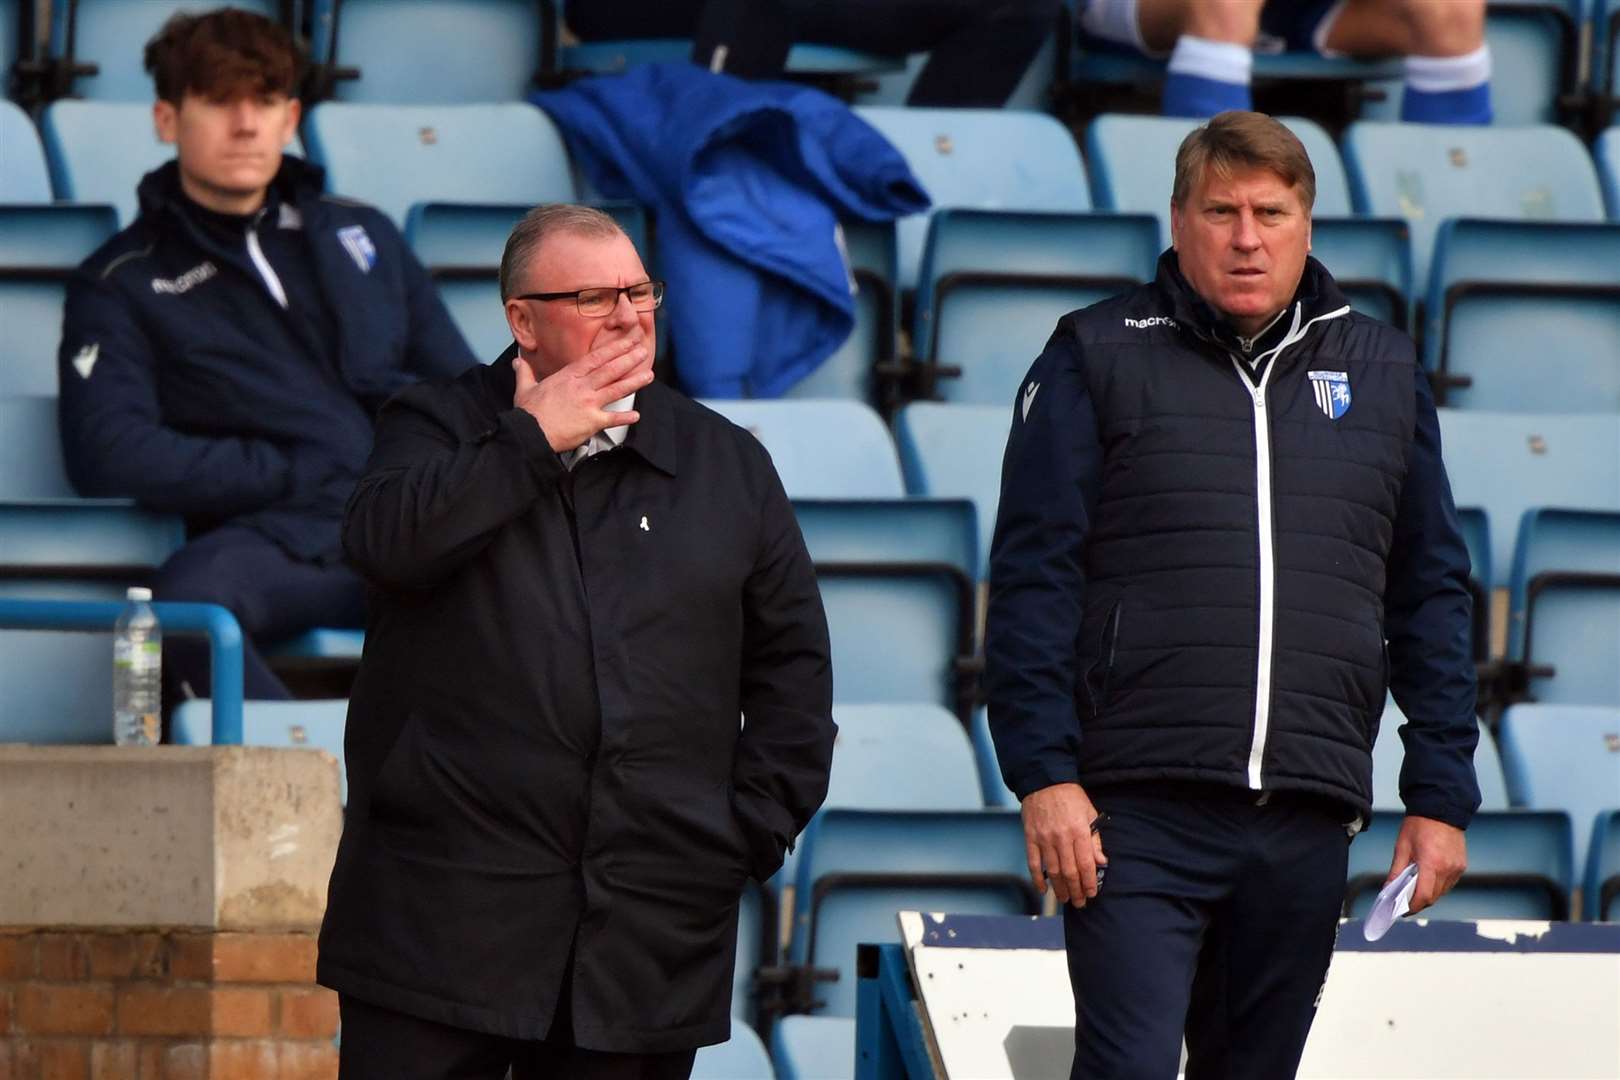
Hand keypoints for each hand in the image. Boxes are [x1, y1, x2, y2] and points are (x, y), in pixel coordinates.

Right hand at [513, 338, 652, 452]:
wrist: (529, 434)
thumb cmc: (528, 413)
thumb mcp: (524, 389)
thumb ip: (524, 373)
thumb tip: (517, 362)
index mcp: (568, 376)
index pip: (595, 358)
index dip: (613, 349)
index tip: (627, 342)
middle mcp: (581, 387)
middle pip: (610, 370)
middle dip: (628, 359)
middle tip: (643, 352)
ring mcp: (589, 404)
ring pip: (616, 389)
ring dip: (634, 382)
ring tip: (649, 375)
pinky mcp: (592, 422)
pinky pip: (613, 419)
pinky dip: (625, 417)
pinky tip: (636, 415)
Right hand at [1021, 782, 1106, 908]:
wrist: (1045, 781)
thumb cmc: (1071, 797)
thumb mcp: (1090, 813)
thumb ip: (1095, 839)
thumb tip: (1102, 862)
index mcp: (1079, 831)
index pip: (1086, 864)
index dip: (1089, 883)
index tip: (1092, 894)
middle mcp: (1061, 837)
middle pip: (1069, 871)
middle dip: (1076, 891)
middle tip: (1080, 903)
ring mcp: (1044, 838)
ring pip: (1052, 871)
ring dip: (1059, 889)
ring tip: (1065, 899)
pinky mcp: (1030, 838)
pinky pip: (1033, 863)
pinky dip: (1037, 879)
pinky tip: (1043, 890)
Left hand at [1386, 815, 1466, 914]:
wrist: (1440, 808)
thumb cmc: (1418, 825)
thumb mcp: (1401, 847)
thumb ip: (1396, 872)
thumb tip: (1387, 890)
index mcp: (1431, 864)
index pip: (1423, 896)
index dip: (1412, 907)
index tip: (1401, 910)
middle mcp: (1447, 869)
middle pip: (1433, 897)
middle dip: (1418, 902)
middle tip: (1404, 901)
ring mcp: (1457, 868)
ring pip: (1442, 892)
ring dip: (1428, 894)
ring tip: (1414, 889)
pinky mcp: (1461, 866)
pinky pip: (1449, 883)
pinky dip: (1437, 885)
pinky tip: (1427, 878)